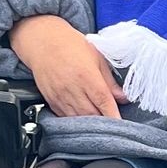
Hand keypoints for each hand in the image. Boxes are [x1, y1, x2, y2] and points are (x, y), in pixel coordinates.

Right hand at [8, 15, 124, 118]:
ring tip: (100, 123)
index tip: (123, 125)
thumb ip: (110, 81)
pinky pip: (65, 118)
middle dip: (104, 121)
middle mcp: (72, 89)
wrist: (43, 41)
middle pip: (92, 114)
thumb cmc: (70, 45)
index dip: (114, 115)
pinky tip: (83, 118)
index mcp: (87, 76)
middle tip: (114, 124)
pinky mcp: (51, 101)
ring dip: (91, 124)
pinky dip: (76, 121)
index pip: (103, 101)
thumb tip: (123, 97)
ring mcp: (60, 96)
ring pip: (78, 119)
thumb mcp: (96, 57)